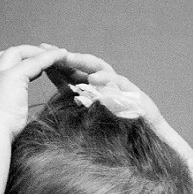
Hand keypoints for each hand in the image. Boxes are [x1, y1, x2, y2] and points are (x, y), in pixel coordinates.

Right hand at [0, 44, 67, 137]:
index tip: (31, 69)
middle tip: (44, 58)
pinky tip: (61, 56)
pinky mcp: (13, 76)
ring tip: (57, 55)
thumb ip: (5, 117)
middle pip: (7, 55)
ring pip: (20, 53)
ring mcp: (0, 74)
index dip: (13, 64)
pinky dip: (49, 57)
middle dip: (26, 53)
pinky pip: (35, 61)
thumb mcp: (0, 123)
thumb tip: (12, 126)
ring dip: (38, 53)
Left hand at [46, 52, 162, 126]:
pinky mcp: (136, 96)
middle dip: (68, 56)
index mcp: (98, 90)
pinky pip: (120, 85)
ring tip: (68, 58)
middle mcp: (110, 85)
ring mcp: (124, 89)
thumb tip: (55, 103)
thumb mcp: (95, 121)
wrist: (153, 144)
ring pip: (103, 69)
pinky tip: (94, 79)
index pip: (75, 72)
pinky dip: (106, 80)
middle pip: (86, 65)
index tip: (39, 52)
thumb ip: (81, 108)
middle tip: (49, 49)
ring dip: (85, 63)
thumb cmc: (124, 135)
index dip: (58, 63)